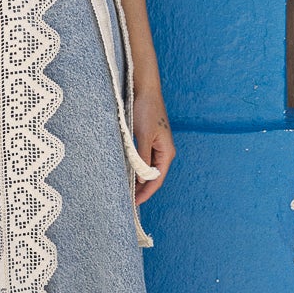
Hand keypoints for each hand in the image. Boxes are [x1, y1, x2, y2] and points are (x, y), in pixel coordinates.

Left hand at [132, 80, 174, 204]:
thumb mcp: (143, 135)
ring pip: (148, 169)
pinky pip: (144, 160)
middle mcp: (164, 151)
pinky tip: (128, 173)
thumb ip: (142, 157)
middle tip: (127, 201)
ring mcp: (157, 146)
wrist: (145, 89)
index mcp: (166, 152)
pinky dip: (137, 168)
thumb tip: (142, 179)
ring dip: (139, 180)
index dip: (146, 193)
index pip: (157, 179)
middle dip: (142, 189)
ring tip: (126, 191)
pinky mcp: (149, 140)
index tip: (133, 203)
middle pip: (154, 176)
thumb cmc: (146, 109)